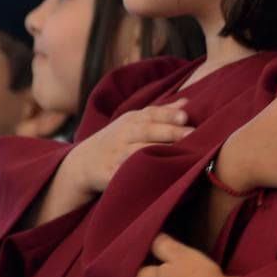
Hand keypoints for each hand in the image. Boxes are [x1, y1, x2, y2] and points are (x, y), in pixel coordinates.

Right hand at [65, 98, 192, 197]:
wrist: (82, 162)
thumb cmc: (117, 139)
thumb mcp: (133, 122)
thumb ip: (160, 113)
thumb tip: (187, 102)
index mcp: (131, 121)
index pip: (150, 114)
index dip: (167, 114)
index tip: (185, 116)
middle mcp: (124, 135)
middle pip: (147, 131)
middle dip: (170, 132)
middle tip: (193, 134)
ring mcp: (117, 155)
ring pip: (138, 152)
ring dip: (159, 152)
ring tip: (182, 153)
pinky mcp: (112, 174)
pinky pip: (128, 173)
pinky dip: (141, 172)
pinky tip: (160, 174)